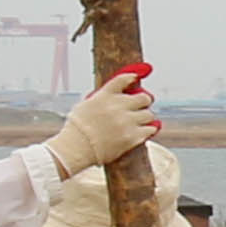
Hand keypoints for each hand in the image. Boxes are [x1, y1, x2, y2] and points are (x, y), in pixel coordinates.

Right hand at [42, 68, 160, 177]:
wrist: (75, 149)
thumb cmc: (77, 129)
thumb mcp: (85, 105)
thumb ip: (102, 98)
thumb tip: (118, 95)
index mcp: (104, 96)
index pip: (123, 80)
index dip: (132, 77)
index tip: (135, 78)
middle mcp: (117, 106)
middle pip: (144, 98)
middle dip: (143, 102)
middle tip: (140, 107)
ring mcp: (126, 121)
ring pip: (149, 114)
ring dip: (145, 118)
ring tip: (138, 122)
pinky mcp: (132, 137)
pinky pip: (150, 129)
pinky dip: (147, 130)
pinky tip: (142, 131)